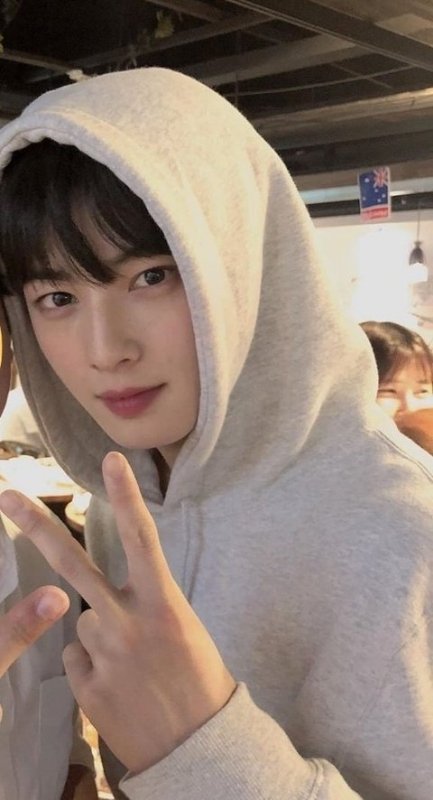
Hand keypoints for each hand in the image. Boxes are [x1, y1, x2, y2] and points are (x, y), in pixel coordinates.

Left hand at [0, 452, 235, 772]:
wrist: (199, 748)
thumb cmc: (199, 680)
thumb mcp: (183, 629)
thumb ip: (143, 606)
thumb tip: (105, 599)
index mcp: (163, 603)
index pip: (142, 539)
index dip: (125, 497)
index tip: (110, 459)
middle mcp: (128, 623)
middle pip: (73, 565)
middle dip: (37, 526)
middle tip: (6, 495)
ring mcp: (104, 656)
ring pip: (81, 624)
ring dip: (99, 635)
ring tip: (133, 664)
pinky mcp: (85, 688)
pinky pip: (77, 659)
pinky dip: (93, 666)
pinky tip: (118, 685)